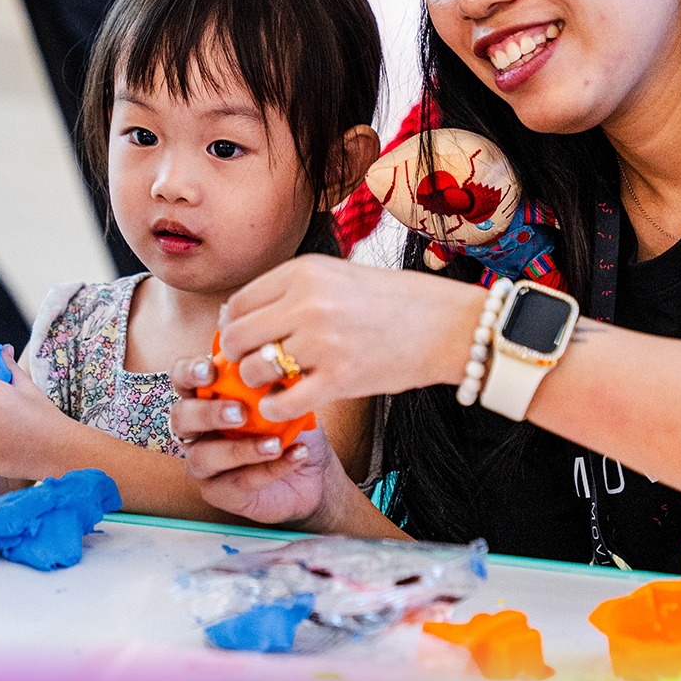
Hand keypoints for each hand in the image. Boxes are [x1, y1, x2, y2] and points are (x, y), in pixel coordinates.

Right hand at [169, 356, 341, 526]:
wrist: (314, 473)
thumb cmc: (292, 427)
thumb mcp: (287, 400)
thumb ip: (273, 384)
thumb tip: (275, 367)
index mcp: (206, 397)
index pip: (182, 378)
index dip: (188, 372)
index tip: (210, 371)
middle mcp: (197, 430)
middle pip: (181, 418)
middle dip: (208, 413)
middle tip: (241, 413)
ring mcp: (204, 464)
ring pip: (202, 457)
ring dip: (240, 449)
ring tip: (275, 444)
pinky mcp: (220, 493)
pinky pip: (238, 482)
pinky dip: (269, 469)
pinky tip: (295, 455)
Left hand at [217, 254, 483, 420]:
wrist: (447, 324)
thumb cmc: (393, 301)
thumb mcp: (337, 276)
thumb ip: (291, 292)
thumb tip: (239, 316)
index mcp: (304, 271)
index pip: (238, 303)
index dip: (232, 326)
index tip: (242, 341)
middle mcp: (306, 303)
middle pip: (236, 337)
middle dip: (236, 358)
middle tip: (252, 368)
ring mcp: (322, 342)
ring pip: (253, 371)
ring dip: (257, 384)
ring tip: (275, 384)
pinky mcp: (339, 379)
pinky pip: (281, 403)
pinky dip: (276, 409)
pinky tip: (288, 404)